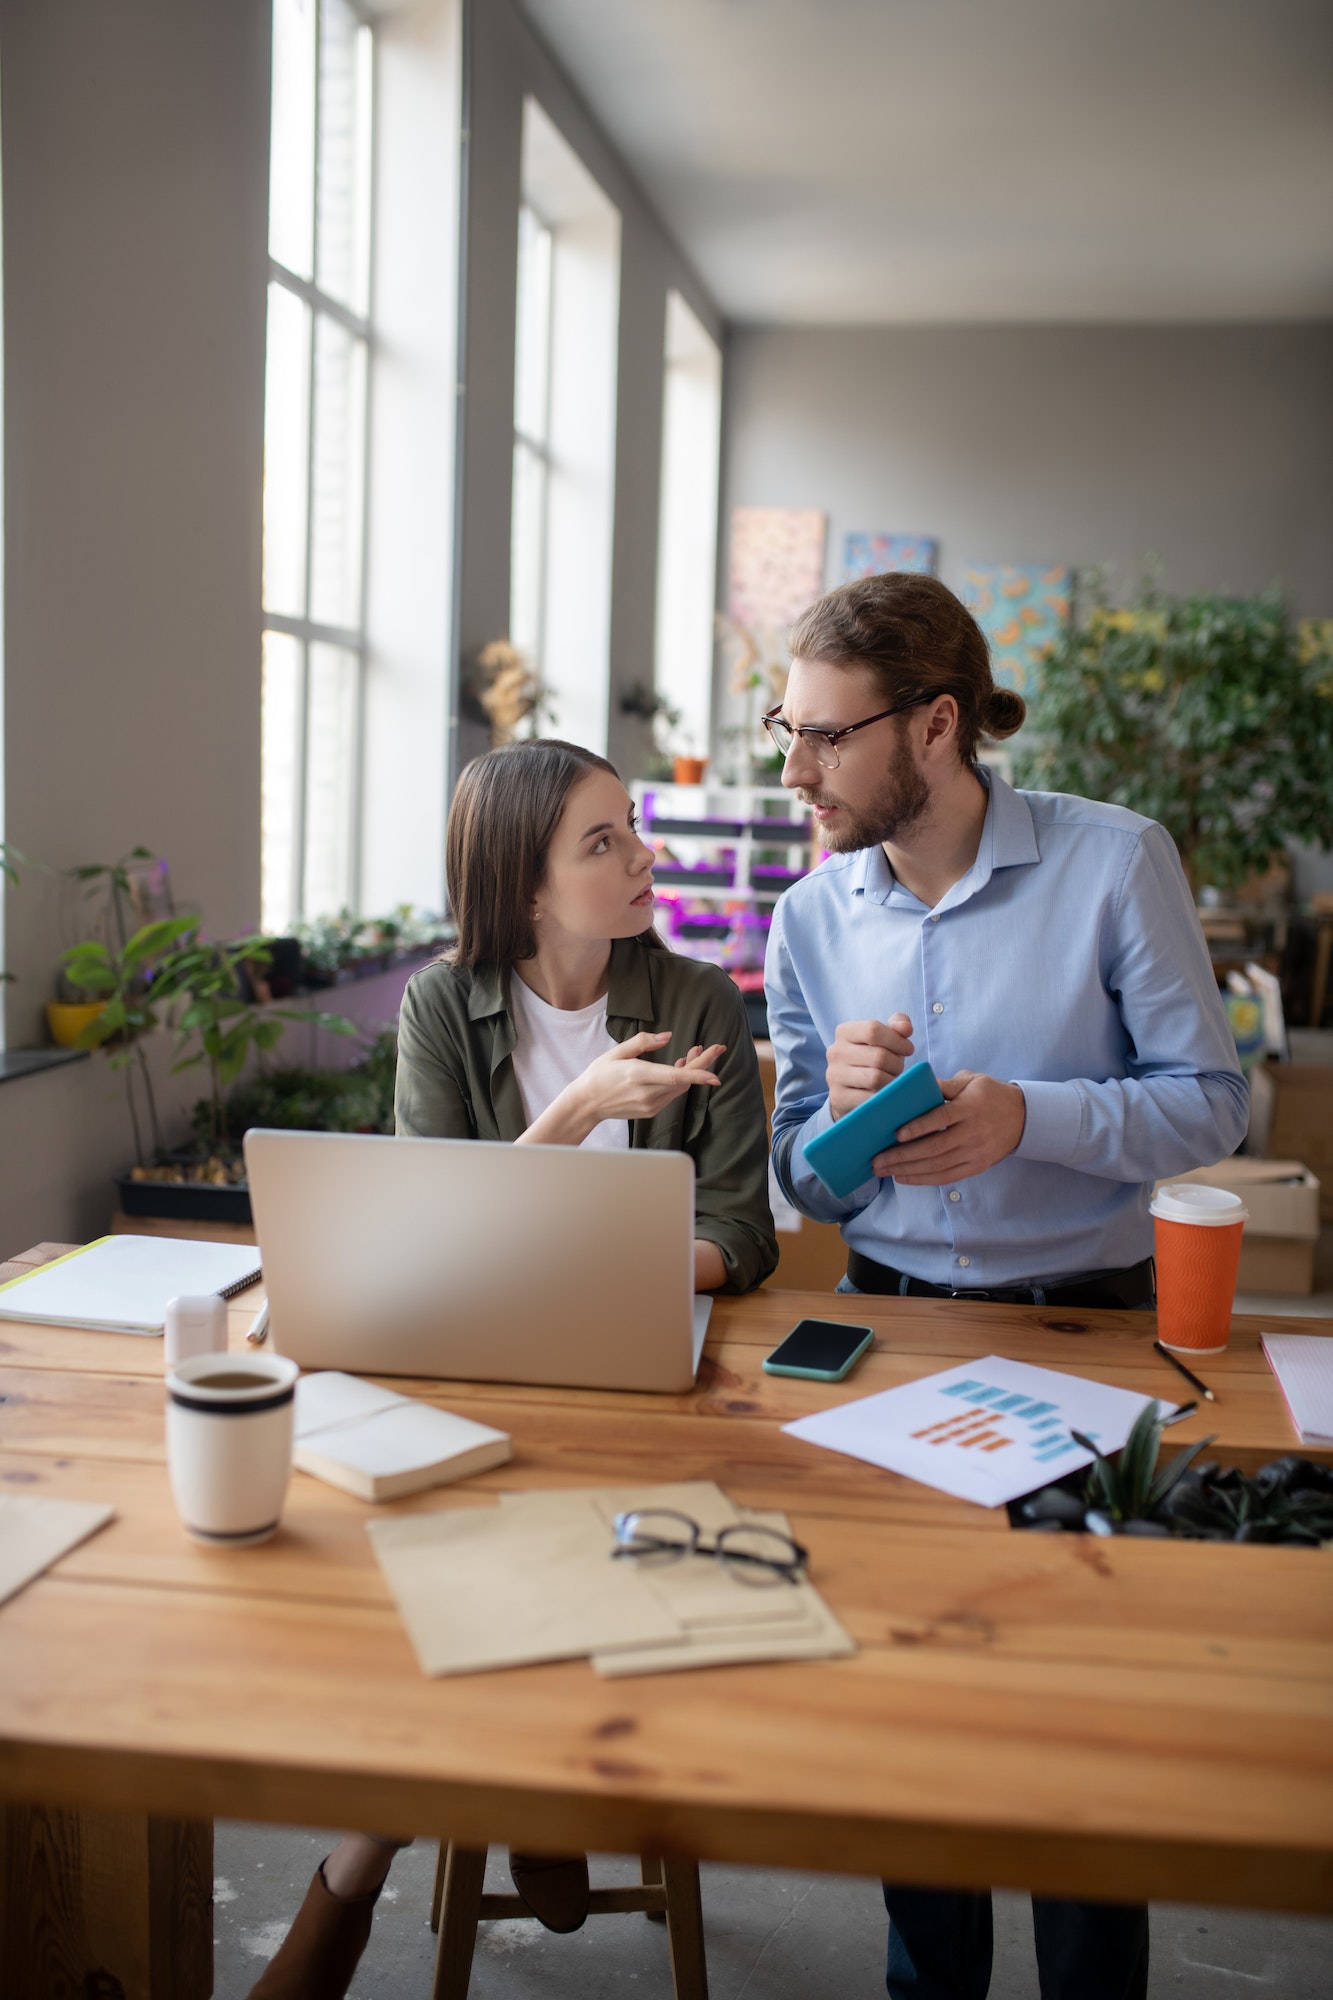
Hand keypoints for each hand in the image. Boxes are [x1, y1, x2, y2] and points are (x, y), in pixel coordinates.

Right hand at [573, 1031, 723, 1124]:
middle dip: (703, 1064)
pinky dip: (680, 1081)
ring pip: (680, 1088)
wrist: (587, 1104)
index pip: (674, 1077)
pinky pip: (672, 1094)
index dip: (698, 1076)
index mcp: (637, 1075)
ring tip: (695, 1053)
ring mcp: (650, 1105)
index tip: (716, 1075)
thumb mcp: (617, 1052)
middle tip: (717, 1048)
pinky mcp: (651, 1110)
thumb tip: (668, 1036)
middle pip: (684, 1081)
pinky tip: (680, 1068)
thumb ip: (643, 1042)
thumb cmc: (600, 1074)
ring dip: (692, 1071)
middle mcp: (647, 1093)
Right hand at [826, 1014, 913, 1119]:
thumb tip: (905, 1028)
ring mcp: (834, 1076)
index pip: (873, 1030)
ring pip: (875, 1078)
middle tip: (899, 1068)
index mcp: (844, 1032)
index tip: (908, 1049)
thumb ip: (898, 1025)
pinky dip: (883, 1096)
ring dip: (891, 1080)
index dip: (897, 1040)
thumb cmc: (873, 1058)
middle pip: (878, 1056)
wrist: (849, 1090)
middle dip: (897, 1063)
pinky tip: (884, 1093)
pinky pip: (870, 1098)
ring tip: (891, 1079)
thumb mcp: (886, 1037)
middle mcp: (835, 1052)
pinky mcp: (838, 1097)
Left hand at [873, 1071, 1025, 1184]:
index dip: (919, 1127)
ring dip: (908, 1170)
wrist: (1023, 1117)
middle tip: (877, 1160)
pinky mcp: (977, 1166)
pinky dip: (924, 1179)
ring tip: (884, 1170)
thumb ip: (944, 1085)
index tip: (897, 1134)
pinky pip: (947, 1176)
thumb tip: (913, 1087)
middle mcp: (974, 1132)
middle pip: (935, 1147)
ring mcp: (976, 1152)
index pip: (942, 1118)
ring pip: (938, 1165)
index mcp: (971, 1107)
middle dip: (903, 1156)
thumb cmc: (990, 1095)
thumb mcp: (971, 1081)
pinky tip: (904, 1177)